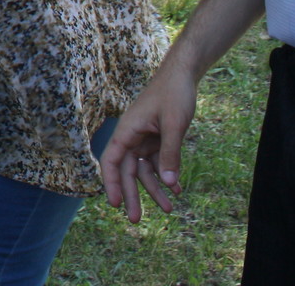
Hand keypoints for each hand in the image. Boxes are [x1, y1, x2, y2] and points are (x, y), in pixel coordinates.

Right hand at [98, 66, 194, 222]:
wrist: (183, 74)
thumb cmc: (174, 94)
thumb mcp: (174, 125)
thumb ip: (170, 153)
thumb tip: (168, 183)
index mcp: (128, 130)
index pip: (111, 160)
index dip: (111, 183)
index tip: (115, 204)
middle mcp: (132, 136)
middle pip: (127, 170)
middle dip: (133, 195)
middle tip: (136, 220)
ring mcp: (144, 137)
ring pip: (144, 169)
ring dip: (154, 189)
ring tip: (168, 209)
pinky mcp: (156, 138)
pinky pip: (158, 162)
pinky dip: (166, 175)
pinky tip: (177, 189)